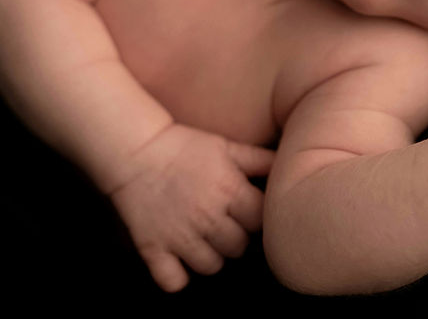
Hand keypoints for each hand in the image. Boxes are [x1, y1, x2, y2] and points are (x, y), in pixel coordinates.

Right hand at [108, 123, 274, 291]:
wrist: (137, 150)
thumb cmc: (187, 146)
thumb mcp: (227, 146)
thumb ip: (259, 159)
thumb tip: (290, 164)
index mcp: (229, 191)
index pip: (259, 222)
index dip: (255, 218)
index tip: (246, 212)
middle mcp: (207, 217)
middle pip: (238, 247)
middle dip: (236, 238)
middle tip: (226, 226)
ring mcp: (179, 236)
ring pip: (211, 267)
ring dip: (212, 257)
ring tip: (206, 241)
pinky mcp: (153, 247)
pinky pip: (173, 281)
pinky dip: (178, 277)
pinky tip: (180, 262)